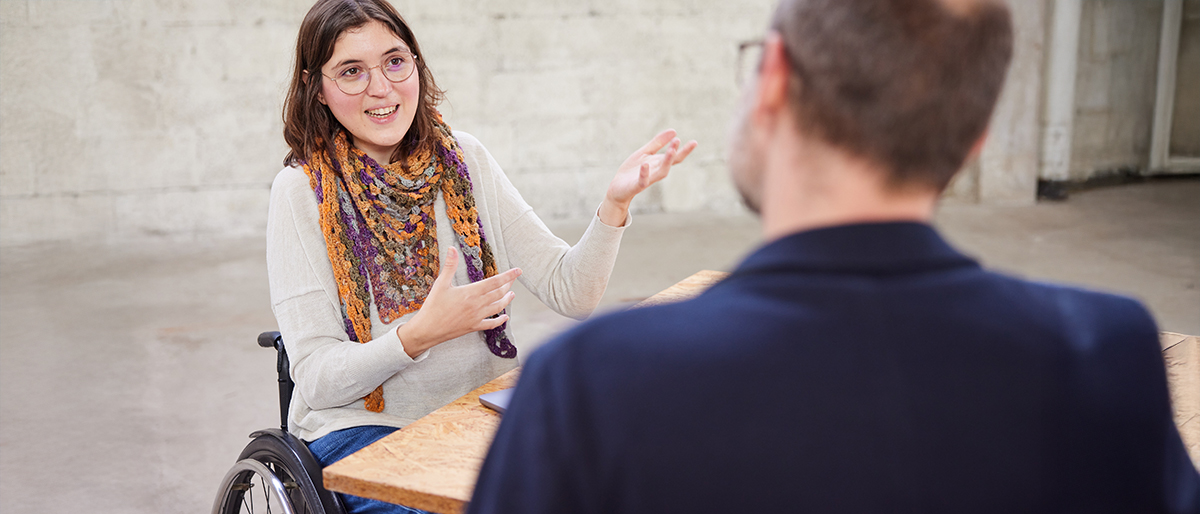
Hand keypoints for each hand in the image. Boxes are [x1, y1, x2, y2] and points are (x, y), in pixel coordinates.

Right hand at [396, 247, 520, 357]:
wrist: (427, 330)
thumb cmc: (433, 306)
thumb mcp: (440, 284)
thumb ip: (449, 266)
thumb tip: (452, 248)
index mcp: (471, 292)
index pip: (494, 282)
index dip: (508, 275)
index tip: (518, 270)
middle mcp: (477, 305)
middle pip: (499, 293)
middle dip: (508, 285)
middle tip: (514, 279)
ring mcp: (477, 317)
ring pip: (498, 307)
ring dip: (506, 300)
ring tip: (512, 294)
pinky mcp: (474, 327)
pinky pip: (491, 324)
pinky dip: (500, 320)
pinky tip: (505, 317)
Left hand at [599, 129, 697, 225]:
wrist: (617, 187)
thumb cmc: (632, 170)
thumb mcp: (645, 153)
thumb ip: (658, 143)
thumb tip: (674, 131)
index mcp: (659, 163)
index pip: (675, 157)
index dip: (684, 150)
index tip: (694, 142)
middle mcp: (656, 171)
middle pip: (669, 163)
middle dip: (675, 153)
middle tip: (678, 141)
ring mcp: (647, 179)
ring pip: (661, 173)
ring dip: (666, 161)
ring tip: (670, 149)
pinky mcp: (636, 186)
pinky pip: (642, 181)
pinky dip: (644, 173)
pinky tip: (645, 165)